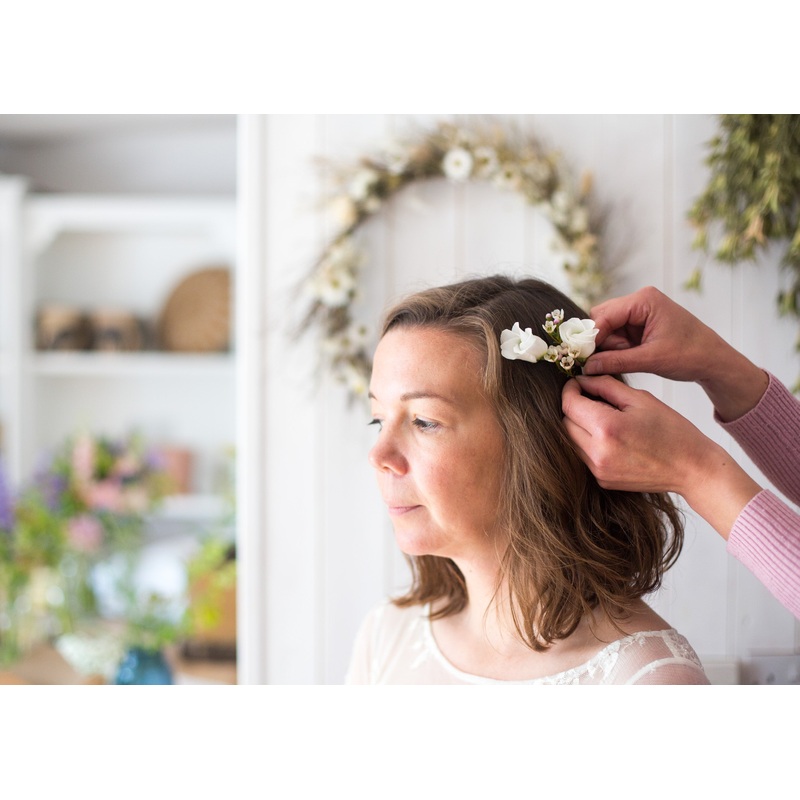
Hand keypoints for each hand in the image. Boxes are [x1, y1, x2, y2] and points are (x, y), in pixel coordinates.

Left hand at [562, 375, 762, 537]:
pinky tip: (609, 436)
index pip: (569, 404)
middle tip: (591, 398)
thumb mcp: (640, 399)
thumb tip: (582, 379)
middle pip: (565, 423)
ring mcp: (598, 470)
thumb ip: (606, 386)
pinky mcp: (602, 480)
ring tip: (601, 417)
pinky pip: (582, 455)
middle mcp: (597, 453)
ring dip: (579, 426)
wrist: (692, 469)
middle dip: (574, 408)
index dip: (570, 390)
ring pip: (571, 440)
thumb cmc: (672, 431)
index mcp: (607, 428)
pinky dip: (588, 443)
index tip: (577, 383)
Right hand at [583, 286, 767, 421]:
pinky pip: (616, 334)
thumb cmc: (690, 355)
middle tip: (600, 362)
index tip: (580, 357)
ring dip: (608, 347)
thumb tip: (587, 367)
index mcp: (644, 300)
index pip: (604, 315)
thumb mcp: (650, 360)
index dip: (590, 337)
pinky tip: (626, 359)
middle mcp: (639, 301)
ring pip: (606, 328)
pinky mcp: (640, 325)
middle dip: (599, 341)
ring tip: (625, 360)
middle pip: (601, 318)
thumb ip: (616, 361)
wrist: (714, 361)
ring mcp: (639, 312)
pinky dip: (616, 349)